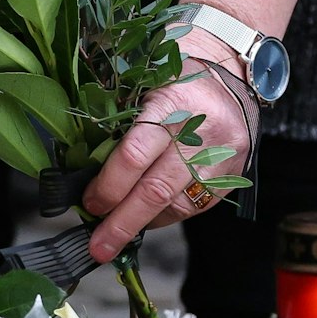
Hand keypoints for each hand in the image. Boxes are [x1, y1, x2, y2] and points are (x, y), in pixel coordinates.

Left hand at [82, 28, 253, 263]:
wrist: (233, 71)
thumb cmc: (176, 74)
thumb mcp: (144, 81)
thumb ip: (117, 118)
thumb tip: (83, 167)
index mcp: (172, 102)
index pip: (136, 154)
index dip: (109, 185)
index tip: (88, 203)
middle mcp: (202, 132)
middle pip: (156, 189)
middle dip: (122, 222)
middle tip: (97, 246)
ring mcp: (221, 156)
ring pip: (177, 204)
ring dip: (142, 224)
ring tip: (115, 235)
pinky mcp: (231, 174)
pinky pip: (194, 207)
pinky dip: (165, 217)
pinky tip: (146, 219)